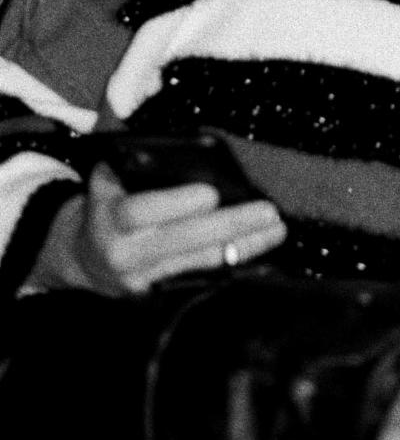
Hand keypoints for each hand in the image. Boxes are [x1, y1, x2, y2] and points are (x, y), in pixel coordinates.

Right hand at [34, 164, 286, 296]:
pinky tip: (261, 247)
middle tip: (268, 211)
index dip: (176, 203)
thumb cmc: (107, 203)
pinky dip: (234, 261)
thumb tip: (183, 145)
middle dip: (229, 225)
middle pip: (183, 241)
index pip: (141, 211)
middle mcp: (126, 253)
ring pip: (200, 262)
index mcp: (111, 217)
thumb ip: (135, 161)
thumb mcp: (108, 177)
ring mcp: (144, 279)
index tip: (212, 192)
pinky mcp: (159, 295)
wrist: (82, 256)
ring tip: (277, 228)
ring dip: (243, 245)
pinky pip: (202, 275)